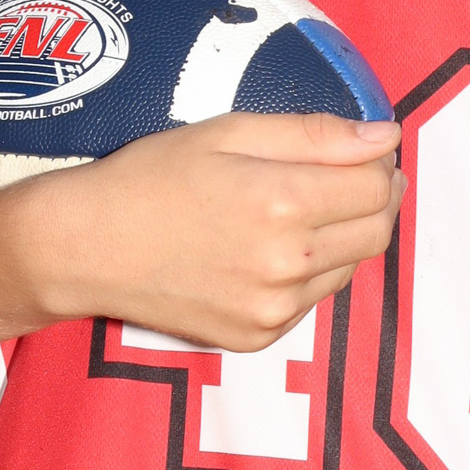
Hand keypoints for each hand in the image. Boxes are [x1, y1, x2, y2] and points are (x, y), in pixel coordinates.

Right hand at [22, 111, 403, 351]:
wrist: (85, 248)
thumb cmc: (150, 177)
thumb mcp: (228, 132)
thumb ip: (315, 133)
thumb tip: (384, 136)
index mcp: (283, 202)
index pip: (379, 186)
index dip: (381, 161)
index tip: (366, 149)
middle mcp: (287, 264)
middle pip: (377, 231)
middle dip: (376, 197)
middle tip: (348, 175)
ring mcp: (274, 309)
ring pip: (350, 267)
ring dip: (344, 235)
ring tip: (298, 209)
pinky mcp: (259, 337)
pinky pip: (313, 300)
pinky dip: (309, 271)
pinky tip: (269, 247)